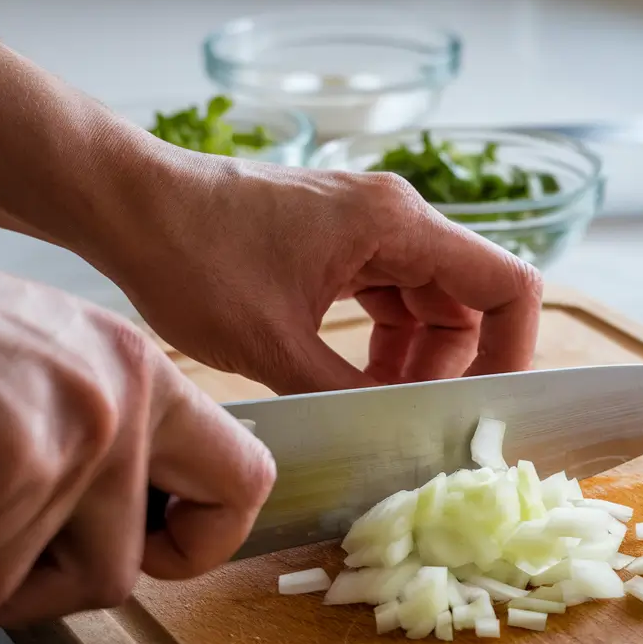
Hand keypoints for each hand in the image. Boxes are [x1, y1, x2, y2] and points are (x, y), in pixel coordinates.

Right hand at [0, 273, 274, 627]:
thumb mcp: (47, 361)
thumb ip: (104, 428)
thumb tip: (141, 518)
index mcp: (140, 370)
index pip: (246, 480)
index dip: (202, 540)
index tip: (158, 550)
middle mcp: (123, 398)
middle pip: (122, 571)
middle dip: (51, 586)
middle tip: (7, 548)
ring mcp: (74, 431)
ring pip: (38, 587)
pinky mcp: (20, 456)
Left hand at [100, 159, 543, 395]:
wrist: (128, 204)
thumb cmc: (191, 256)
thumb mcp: (272, 346)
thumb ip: (347, 394)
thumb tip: (394, 439)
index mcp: (397, 224)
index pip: (507, 284)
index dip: (514, 350)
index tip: (485, 403)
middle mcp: (396, 217)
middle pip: (469, 302)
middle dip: (451, 366)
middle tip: (411, 415)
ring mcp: (370, 228)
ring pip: (431, 305)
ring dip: (415, 359)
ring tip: (374, 401)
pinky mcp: (342, 242)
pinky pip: (392, 299)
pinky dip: (386, 342)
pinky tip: (354, 377)